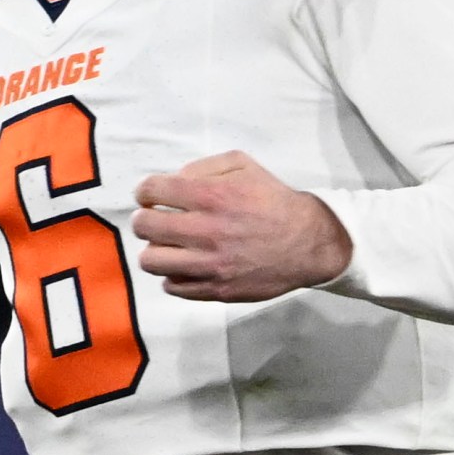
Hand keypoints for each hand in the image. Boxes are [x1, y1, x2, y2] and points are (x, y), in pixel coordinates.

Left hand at [131, 152, 350, 301]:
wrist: (309, 243)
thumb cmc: (274, 201)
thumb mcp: (244, 166)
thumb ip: (204, 166)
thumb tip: (173, 181)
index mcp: (212, 195)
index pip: (151, 191)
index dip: (145, 192)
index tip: (151, 197)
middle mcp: (206, 230)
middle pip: (145, 227)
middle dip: (145, 220)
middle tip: (155, 221)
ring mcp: (210, 264)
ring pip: (151, 261)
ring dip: (155, 251)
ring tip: (169, 247)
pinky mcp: (216, 289)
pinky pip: (172, 286)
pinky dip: (174, 276)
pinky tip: (187, 266)